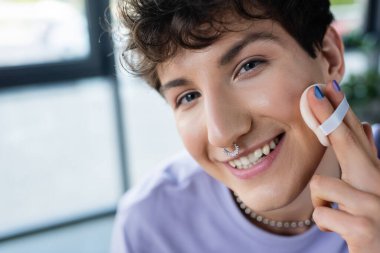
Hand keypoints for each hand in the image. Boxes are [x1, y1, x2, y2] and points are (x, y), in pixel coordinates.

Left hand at [308, 81, 379, 252]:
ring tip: (337, 213)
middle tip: (314, 92)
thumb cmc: (373, 222)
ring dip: (322, 200)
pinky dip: (324, 223)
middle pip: (348, 143)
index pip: (357, 136)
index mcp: (377, 175)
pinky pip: (322, 214)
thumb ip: (367, 159)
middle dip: (328, 115)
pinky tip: (339, 229)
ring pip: (323, 184)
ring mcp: (375, 206)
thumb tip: (367, 124)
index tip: (328, 86)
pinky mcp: (364, 229)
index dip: (342, 111)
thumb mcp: (372, 189)